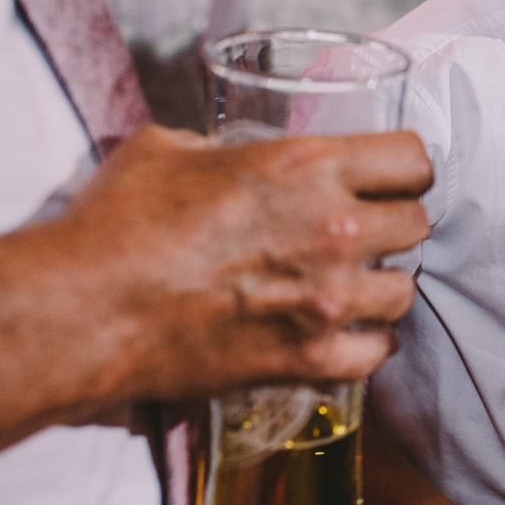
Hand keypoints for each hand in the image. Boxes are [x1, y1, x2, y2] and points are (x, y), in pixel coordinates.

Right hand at [52, 125, 432, 402]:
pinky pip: (375, 353)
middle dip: (395, 224)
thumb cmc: (118, 222)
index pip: (412, 159)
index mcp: (308, 166)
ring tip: (355, 285)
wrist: (88, 309)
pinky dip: (366, 345)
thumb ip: (214, 146)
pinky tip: (346, 335)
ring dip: (383, 285)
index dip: (405, 167)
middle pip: (416, 223)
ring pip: (404, 290)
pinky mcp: (309, 358)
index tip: (391, 177)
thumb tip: (220, 154)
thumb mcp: (167, 148)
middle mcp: (333, 229)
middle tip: (368, 232)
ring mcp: (327, 299)